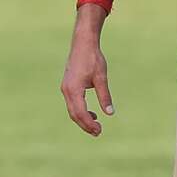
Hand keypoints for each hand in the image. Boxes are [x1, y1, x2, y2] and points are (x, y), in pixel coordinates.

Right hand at [60, 12, 113, 136]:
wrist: (83, 43)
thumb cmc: (93, 59)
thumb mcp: (101, 78)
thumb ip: (105, 96)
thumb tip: (110, 113)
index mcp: (74, 90)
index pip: (80, 113)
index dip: (89, 124)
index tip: (99, 130)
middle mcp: (67, 90)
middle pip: (74, 114)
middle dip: (85, 125)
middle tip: (98, 133)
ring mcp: (66, 88)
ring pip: (72, 110)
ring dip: (83, 119)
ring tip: (96, 126)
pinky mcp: (68, 85)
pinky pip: (72, 103)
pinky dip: (80, 111)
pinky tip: (92, 114)